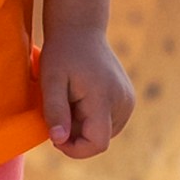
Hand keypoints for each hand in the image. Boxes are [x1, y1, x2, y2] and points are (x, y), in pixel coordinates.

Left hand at [40, 26, 135, 158]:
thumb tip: (58, 140)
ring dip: (84, 127)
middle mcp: (123, 102)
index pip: (98, 143)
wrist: (81, 29)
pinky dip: (92, 119)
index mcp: (104, 98)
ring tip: (71, 101)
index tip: (55, 137)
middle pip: (99, 140)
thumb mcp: (51, 80)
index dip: (75, 149)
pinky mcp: (128, 100)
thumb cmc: (62, 53)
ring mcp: (128, 101)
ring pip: (104, 133)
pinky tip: (81, 99)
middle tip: (61, 107)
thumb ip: (55, 111)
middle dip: (76, 134)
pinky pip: (109, 123)